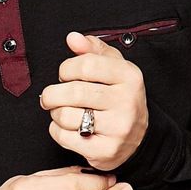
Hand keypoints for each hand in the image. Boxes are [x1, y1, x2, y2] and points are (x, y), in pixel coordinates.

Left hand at [38, 31, 148, 171]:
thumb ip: (93, 50)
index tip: (64, 75)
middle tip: (50, 96)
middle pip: (73, 92)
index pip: (85, 65)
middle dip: (52, 94)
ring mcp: (118, 128)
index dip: (66, 69)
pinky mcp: (106, 150)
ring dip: (55, 113)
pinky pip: (66, 138)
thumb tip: (73, 38)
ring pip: (66, 116)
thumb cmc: (120, 98)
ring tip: (61, 111)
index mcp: (129, 77)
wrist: (139, 138)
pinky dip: (57, 131)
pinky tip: (67, 128)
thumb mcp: (114, 68)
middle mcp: (127, 102)